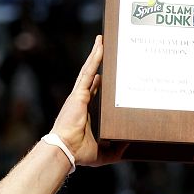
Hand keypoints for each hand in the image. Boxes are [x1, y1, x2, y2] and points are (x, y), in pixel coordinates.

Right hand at [50, 35, 126, 166]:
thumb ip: (116, 149)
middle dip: (97, 63)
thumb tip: (128, 143)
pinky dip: (94, 57)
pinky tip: (100, 45)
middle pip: (92, 77)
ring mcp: (79, 95)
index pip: (95, 94)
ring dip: (96, 54)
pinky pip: (88, 71)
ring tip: (102, 40)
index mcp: (85, 113)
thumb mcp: (104, 152)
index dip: (100, 84)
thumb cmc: (79, 152)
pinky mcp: (79, 93)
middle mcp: (81, 101)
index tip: (106, 76)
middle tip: (105, 50)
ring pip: (90, 70)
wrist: (66, 150)